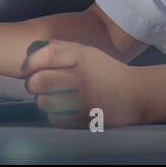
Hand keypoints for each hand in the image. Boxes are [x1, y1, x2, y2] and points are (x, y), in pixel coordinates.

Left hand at [22, 39, 142, 127]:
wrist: (138, 94)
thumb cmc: (108, 72)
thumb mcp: (88, 52)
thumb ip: (62, 47)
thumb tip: (34, 48)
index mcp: (82, 57)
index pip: (47, 55)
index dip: (31, 62)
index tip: (27, 69)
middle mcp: (83, 76)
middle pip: (40, 80)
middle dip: (32, 84)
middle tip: (35, 85)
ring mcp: (85, 99)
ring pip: (44, 102)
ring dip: (42, 101)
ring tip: (50, 98)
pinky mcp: (87, 118)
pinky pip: (55, 119)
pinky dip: (53, 115)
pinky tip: (61, 110)